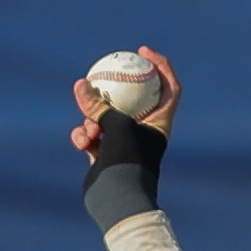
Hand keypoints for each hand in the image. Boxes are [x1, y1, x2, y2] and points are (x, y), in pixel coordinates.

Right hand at [70, 45, 183, 161]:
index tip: (144, 52)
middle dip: (115, 87)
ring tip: (89, 125)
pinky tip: (81, 141)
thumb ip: (98, 105)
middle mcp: (145, 131)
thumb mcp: (115, 126)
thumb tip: (80, 84)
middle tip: (104, 68)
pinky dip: (85, 137)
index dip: (161, 66)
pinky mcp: (105, 155)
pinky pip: (92, 136)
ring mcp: (125, 143)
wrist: (119, 198)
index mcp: (160, 123)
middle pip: (133, 99)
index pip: (169, 87)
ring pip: (105, 117)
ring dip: (93, 118)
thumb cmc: (127, 160)